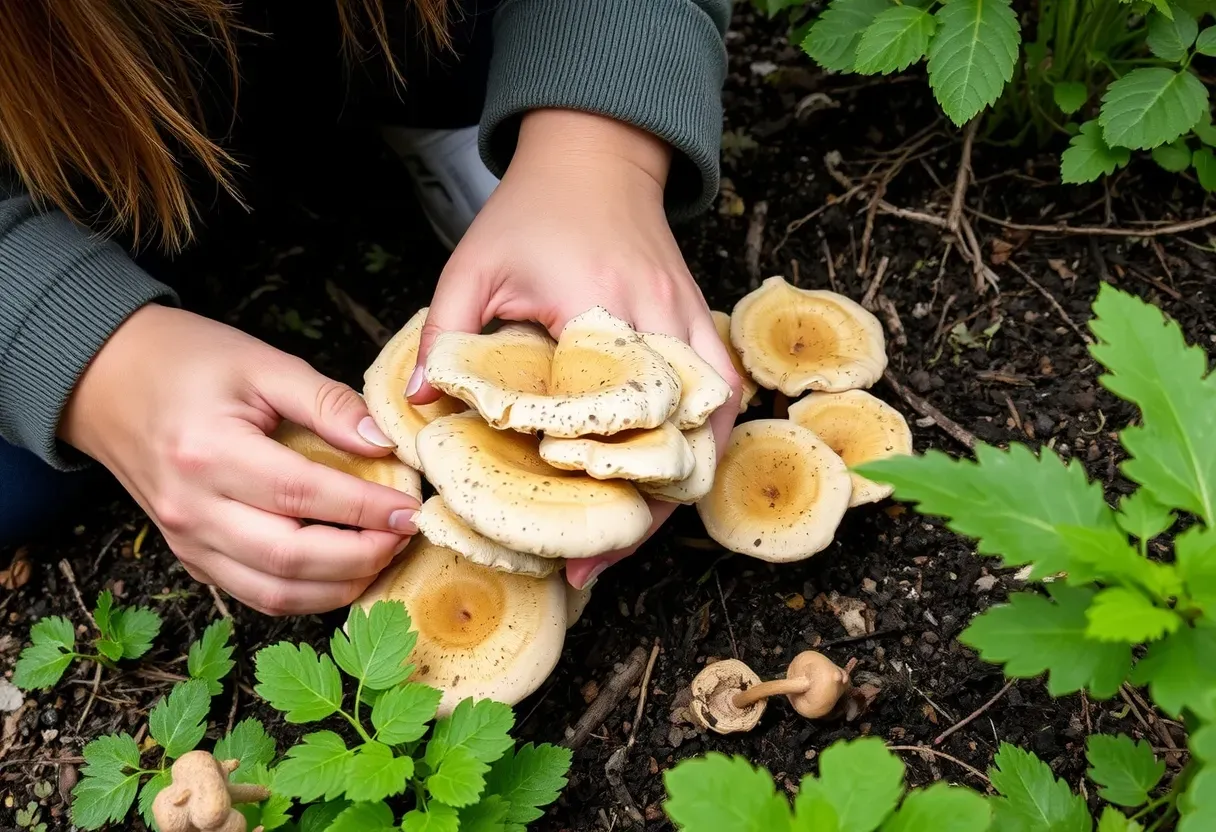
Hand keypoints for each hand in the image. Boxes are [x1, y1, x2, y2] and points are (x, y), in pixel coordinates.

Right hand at [60, 304, 420, 614]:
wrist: (108, 382)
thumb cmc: (187, 363)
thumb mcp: (261, 363)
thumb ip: (326, 402)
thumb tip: (384, 444)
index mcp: (208, 453)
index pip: (302, 494)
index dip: (364, 508)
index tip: (409, 507)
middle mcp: (191, 509)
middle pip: (290, 558)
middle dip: (361, 556)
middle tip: (404, 535)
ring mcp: (186, 542)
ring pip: (274, 593)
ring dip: (340, 586)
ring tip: (384, 556)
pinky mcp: (189, 558)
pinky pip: (255, 595)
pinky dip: (307, 596)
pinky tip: (345, 573)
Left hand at [408, 109, 742, 589]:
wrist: (598, 153)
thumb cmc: (532, 209)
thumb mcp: (473, 262)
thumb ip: (445, 333)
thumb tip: (424, 406)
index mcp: (599, 307)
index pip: (609, 420)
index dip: (596, 494)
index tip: (569, 549)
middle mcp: (658, 319)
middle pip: (675, 437)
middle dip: (646, 510)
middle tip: (600, 562)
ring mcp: (690, 319)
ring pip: (712, 423)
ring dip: (681, 482)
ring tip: (638, 532)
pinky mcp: (701, 318)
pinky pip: (720, 393)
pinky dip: (702, 441)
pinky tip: (670, 477)